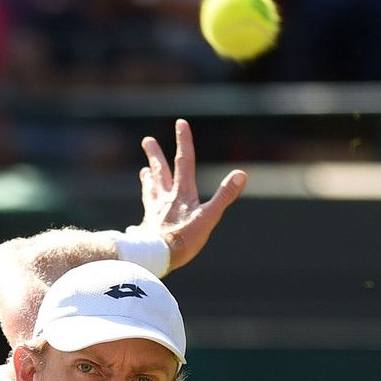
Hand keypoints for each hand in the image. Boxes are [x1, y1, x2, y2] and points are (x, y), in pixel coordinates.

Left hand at [135, 118, 246, 273]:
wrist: (159, 257)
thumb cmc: (185, 239)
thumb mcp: (209, 216)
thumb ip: (225, 195)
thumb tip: (241, 174)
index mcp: (183, 194)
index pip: (185, 162)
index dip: (184, 142)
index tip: (180, 123)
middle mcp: (166, 199)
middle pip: (160, 172)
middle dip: (155, 155)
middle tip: (148, 140)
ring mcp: (155, 212)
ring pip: (151, 190)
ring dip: (148, 178)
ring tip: (143, 171)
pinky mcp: (148, 227)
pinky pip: (145, 215)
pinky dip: (143, 212)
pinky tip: (138, 218)